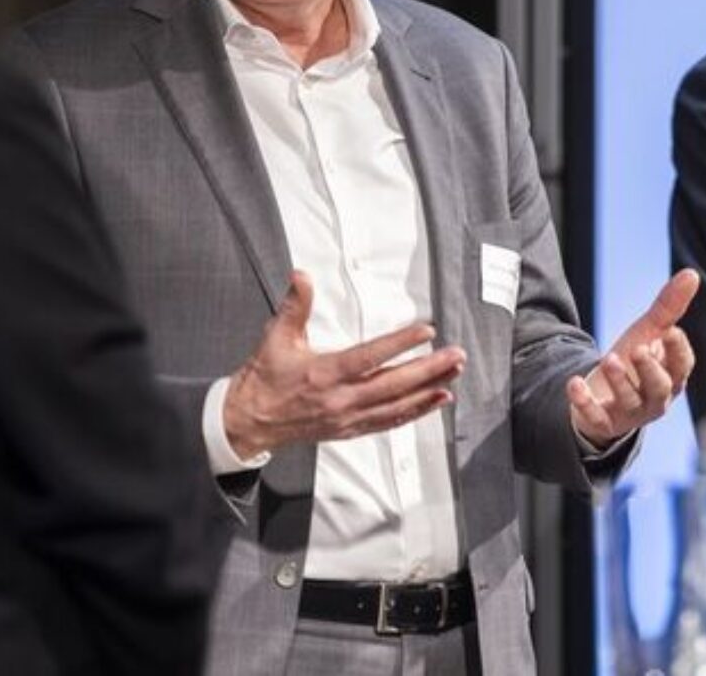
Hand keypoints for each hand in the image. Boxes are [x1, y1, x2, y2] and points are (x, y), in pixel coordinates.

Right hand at [223, 271, 465, 457]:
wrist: (250, 422)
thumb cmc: (265, 378)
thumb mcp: (275, 337)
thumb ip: (294, 305)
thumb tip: (301, 275)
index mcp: (325, 373)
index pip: (370, 356)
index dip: (400, 343)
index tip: (426, 331)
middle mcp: (341, 399)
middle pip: (393, 384)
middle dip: (428, 369)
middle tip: (456, 355)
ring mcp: (348, 418)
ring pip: (397, 405)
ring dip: (428, 390)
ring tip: (454, 375)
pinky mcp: (351, 429)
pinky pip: (389, 422)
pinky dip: (415, 411)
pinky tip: (435, 400)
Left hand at [567, 269, 698, 446]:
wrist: (603, 393)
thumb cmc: (633, 361)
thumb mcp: (648, 332)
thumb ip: (669, 307)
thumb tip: (690, 273)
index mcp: (671, 375)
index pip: (682, 365)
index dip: (678, 350)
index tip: (671, 330)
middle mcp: (656, 398)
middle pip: (660, 387)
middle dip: (650, 369)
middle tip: (638, 349)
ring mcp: (631, 413)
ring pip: (630, 401)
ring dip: (619, 381)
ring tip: (608, 359)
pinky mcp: (605, 423)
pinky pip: (597, 419)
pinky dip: (585, 403)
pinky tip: (574, 384)